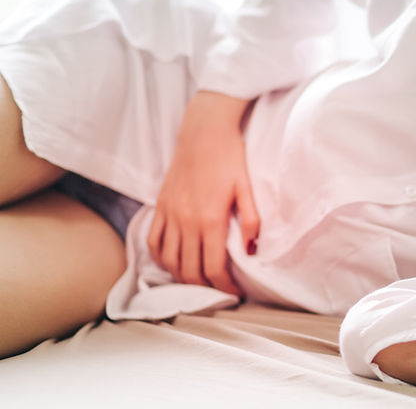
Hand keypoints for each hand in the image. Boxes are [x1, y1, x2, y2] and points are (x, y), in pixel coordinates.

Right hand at [146, 91, 259, 296]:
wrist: (203, 131)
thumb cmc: (230, 157)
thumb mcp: (247, 188)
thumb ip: (251, 220)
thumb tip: (252, 250)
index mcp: (210, 219)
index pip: (213, 268)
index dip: (225, 287)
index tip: (236, 293)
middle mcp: (186, 221)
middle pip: (190, 270)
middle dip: (205, 288)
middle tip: (220, 292)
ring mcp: (170, 214)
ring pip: (169, 261)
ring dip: (183, 277)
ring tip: (199, 282)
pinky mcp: (160, 206)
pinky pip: (154, 241)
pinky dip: (161, 259)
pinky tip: (173, 263)